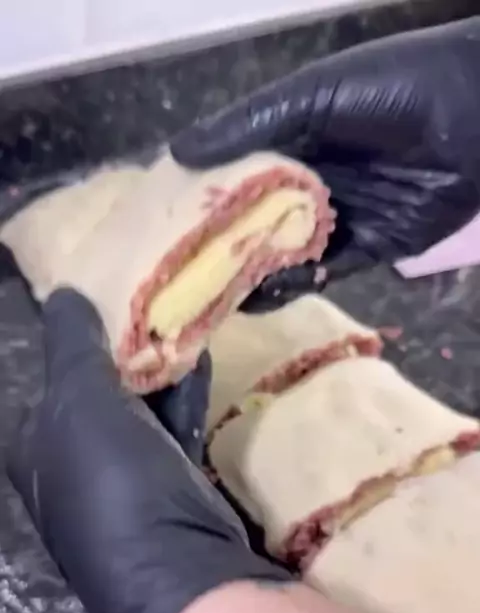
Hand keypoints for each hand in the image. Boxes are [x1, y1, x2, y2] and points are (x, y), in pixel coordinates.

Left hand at [7, 289, 287, 612]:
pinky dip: (185, 397)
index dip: (73, 339)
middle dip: (123, 350)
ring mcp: (126, 478)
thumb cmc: (112, 480)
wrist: (177, 569)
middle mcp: (74, 463)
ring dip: (159, 369)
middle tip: (151, 300)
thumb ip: (71, 342)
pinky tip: (200, 358)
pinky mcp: (172, 487)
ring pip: (140, 408)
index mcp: (35, 445)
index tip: (104, 295)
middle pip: (97, 391)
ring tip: (180, 317)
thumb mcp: (80, 400)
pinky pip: (175, 428)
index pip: (47, 379)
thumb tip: (62, 293)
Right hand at [172, 18, 479, 278]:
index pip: (236, 169)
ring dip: (252, 270)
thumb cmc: (392, 91)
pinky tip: (259, 296)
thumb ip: (252, 124)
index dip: (202, 193)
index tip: (161, 219)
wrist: (477, 115)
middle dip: (222, 241)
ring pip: (285, 250)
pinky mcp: (369, 246)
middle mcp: (311, 179)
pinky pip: (323, 271)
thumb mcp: (315, 95)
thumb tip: (179, 151)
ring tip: (208, 292)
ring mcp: (339, 215)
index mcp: (294, 137)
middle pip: (257, 216)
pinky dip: (294, 283)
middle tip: (178, 269)